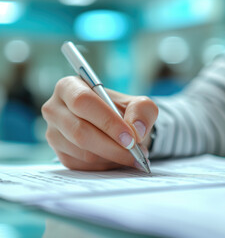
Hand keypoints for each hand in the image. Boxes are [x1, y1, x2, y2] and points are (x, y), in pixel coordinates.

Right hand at [42, 76, 157, 170]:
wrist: (119, 129)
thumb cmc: (125, 112)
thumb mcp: (140, 105)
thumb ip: (142, 111)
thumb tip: (136, 130)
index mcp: (69, 86)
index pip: (83, 102)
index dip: (107, 121)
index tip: (130, 138)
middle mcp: (55, 109)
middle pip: (79, 131)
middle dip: (112, 146)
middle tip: (135, 152)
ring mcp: (54, 134)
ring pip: (83, 152)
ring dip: (112, 157)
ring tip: (133, 155)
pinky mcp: (61, 155)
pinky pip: (84, 166)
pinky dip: (106, 165)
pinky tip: (119, 159)